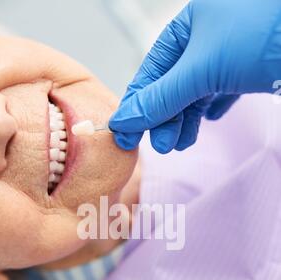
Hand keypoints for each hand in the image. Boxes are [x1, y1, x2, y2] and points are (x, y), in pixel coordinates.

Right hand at [110, 0, 280, 153]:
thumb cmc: (264, 33)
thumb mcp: (202, 69)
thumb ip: (163, 97)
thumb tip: (128, 119)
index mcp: (189, 24)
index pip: (152, 69)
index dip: (137, 103)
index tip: (125, 132)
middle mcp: (206, 36)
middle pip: (172, 84)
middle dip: (164, 117)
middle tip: (161, 145)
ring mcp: (228, 52)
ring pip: (195, 91)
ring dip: (185, 119)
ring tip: (180, 143)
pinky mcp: (248, 68)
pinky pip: (220, 91)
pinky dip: (211, 108)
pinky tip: (208, 119)